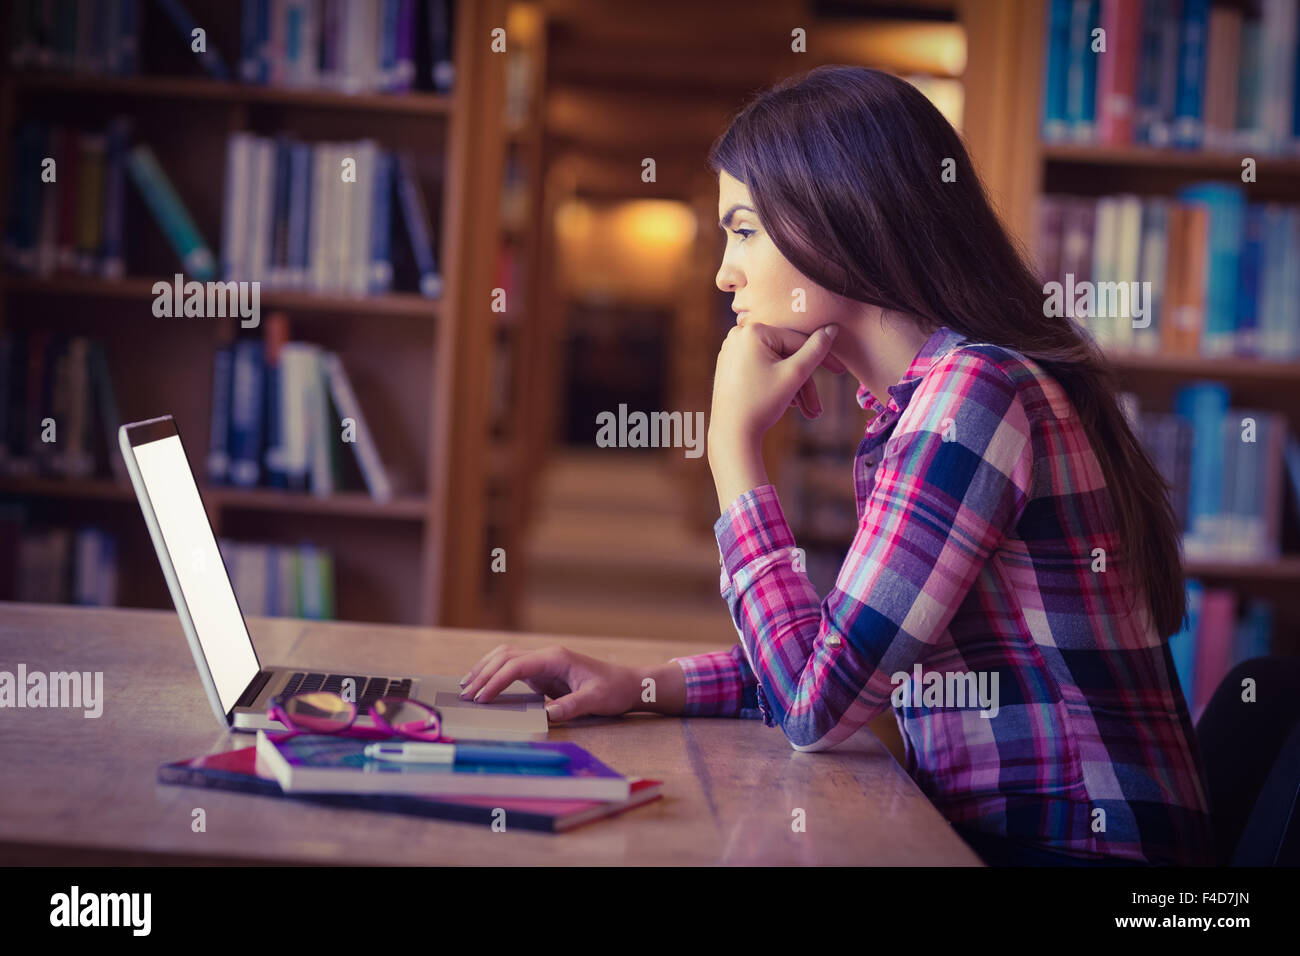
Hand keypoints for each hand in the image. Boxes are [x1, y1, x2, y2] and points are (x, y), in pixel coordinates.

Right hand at [459, 644, 641, 721]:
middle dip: (483, 674)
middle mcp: (546, 656)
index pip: (517, 664)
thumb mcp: (595, 700)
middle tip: (466, 695)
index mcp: (556, 658)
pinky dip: (495, 673)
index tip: (482, 697)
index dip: (496, 680)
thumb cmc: (613, 690)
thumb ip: (570, 707)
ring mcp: (543, 662)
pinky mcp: (542, 672)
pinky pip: (513, 668)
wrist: (627, 684)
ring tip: (466, 686)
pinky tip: (484, 685)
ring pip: (506, 657)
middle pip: (505, 657)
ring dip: (485, 669)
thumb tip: (545, 715)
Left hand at [708, 322, 843, 450]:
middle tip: (816, 410)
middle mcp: (739, 335)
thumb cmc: (761, 404)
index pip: (797, 342)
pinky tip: (787, 404)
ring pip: (776, 364)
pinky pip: (762, 368)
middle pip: (786, 355)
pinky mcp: (730, 365)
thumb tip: (832, 328)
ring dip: (793, 388)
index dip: (823, 358)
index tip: (841, 372)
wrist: (731, 434)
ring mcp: (732, 350)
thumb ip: (816, 350)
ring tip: (805, 413)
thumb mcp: (794, 375)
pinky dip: (777, 384)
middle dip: (804, 383)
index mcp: (753, 331)